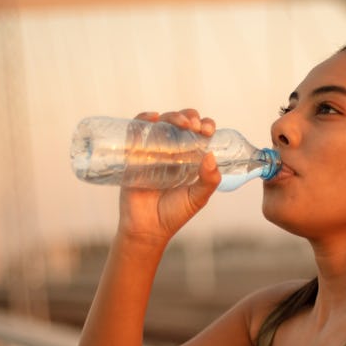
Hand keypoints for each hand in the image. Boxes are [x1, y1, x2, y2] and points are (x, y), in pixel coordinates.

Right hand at [117, 109, 220, 244]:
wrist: (147, 229)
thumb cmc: (174, 214)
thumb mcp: (198, 198)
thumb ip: (209, 180)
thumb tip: (211, 155)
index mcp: (189, 158)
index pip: (199, 134)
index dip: (205, 126)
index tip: (209, 131)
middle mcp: (171, 151)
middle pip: (180, 123)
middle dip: (190, 117)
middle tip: (196, 126)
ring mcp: (152, 151)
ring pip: (161, 123)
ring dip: (172, 116)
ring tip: (183, 123)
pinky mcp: (133, 155)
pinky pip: (136, 131)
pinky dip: (143, 120)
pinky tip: (153, 118)